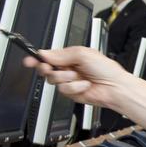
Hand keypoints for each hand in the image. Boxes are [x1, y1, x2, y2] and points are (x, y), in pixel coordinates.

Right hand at [26, 45, 145, 128]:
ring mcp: (69, 81)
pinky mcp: (72, 93)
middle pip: (46, 69)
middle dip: (49, 69)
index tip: (29, 60)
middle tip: (54, 69)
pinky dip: (75, 87)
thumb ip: (62, 54)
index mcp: (70, 57)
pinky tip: (85, 85)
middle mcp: (68, 69)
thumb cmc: (106, 69)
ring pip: (53, 80)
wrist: (116, 87)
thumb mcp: (83, 54)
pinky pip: (64, 90)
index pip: (48, 57)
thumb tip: (45, 53)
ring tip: (79, 76)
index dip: (37, 58)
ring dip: (67, 78)